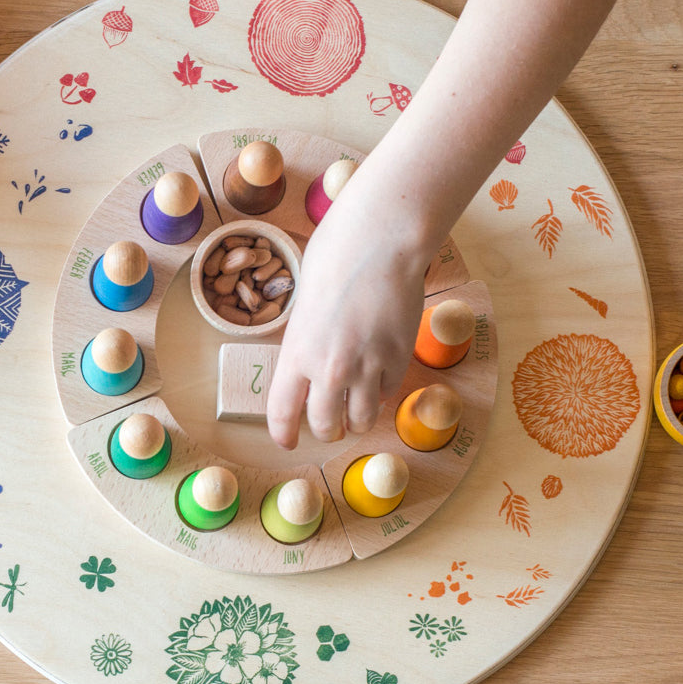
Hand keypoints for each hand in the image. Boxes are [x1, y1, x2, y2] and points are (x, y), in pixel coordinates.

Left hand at [266, 187, 427, 450]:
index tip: (288, 442)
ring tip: (358, 414)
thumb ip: (305, 341)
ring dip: (359, 421)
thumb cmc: (335, 258)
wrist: (380, 241)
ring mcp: (367, 366)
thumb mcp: (304, 305)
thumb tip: (310, 364)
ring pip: (363, 419)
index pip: (283, 412)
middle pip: (326, 425)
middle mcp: (330, 368)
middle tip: (332, 426)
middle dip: (328, 431)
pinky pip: (388, 393)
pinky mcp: (399, 358)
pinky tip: (379, 378)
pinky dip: (382, 392)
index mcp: (297, 353)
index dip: (284, 434)